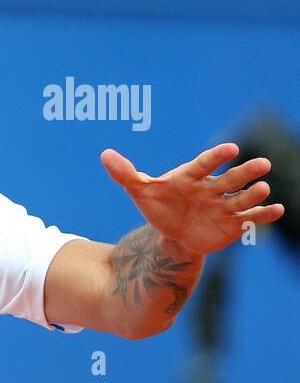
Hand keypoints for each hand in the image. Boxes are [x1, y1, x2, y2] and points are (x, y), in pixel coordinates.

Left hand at [101, 143, 285, 256]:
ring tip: (264, 188)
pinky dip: (264, 214)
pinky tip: (277, 209)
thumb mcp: (141, 191)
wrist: (174, 233)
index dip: (217, 157)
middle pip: (230, 178)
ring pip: (243, 198)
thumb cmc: (160, 206)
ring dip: (254, 193)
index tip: (231, 149)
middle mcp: (213, 188)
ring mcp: (225, 205)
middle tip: (262, 164)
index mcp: (192, 176)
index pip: (205, 164)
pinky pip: (252, 218)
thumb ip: (125, 173)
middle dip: (245, 172)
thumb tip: (104, 154)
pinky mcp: (234, 223)